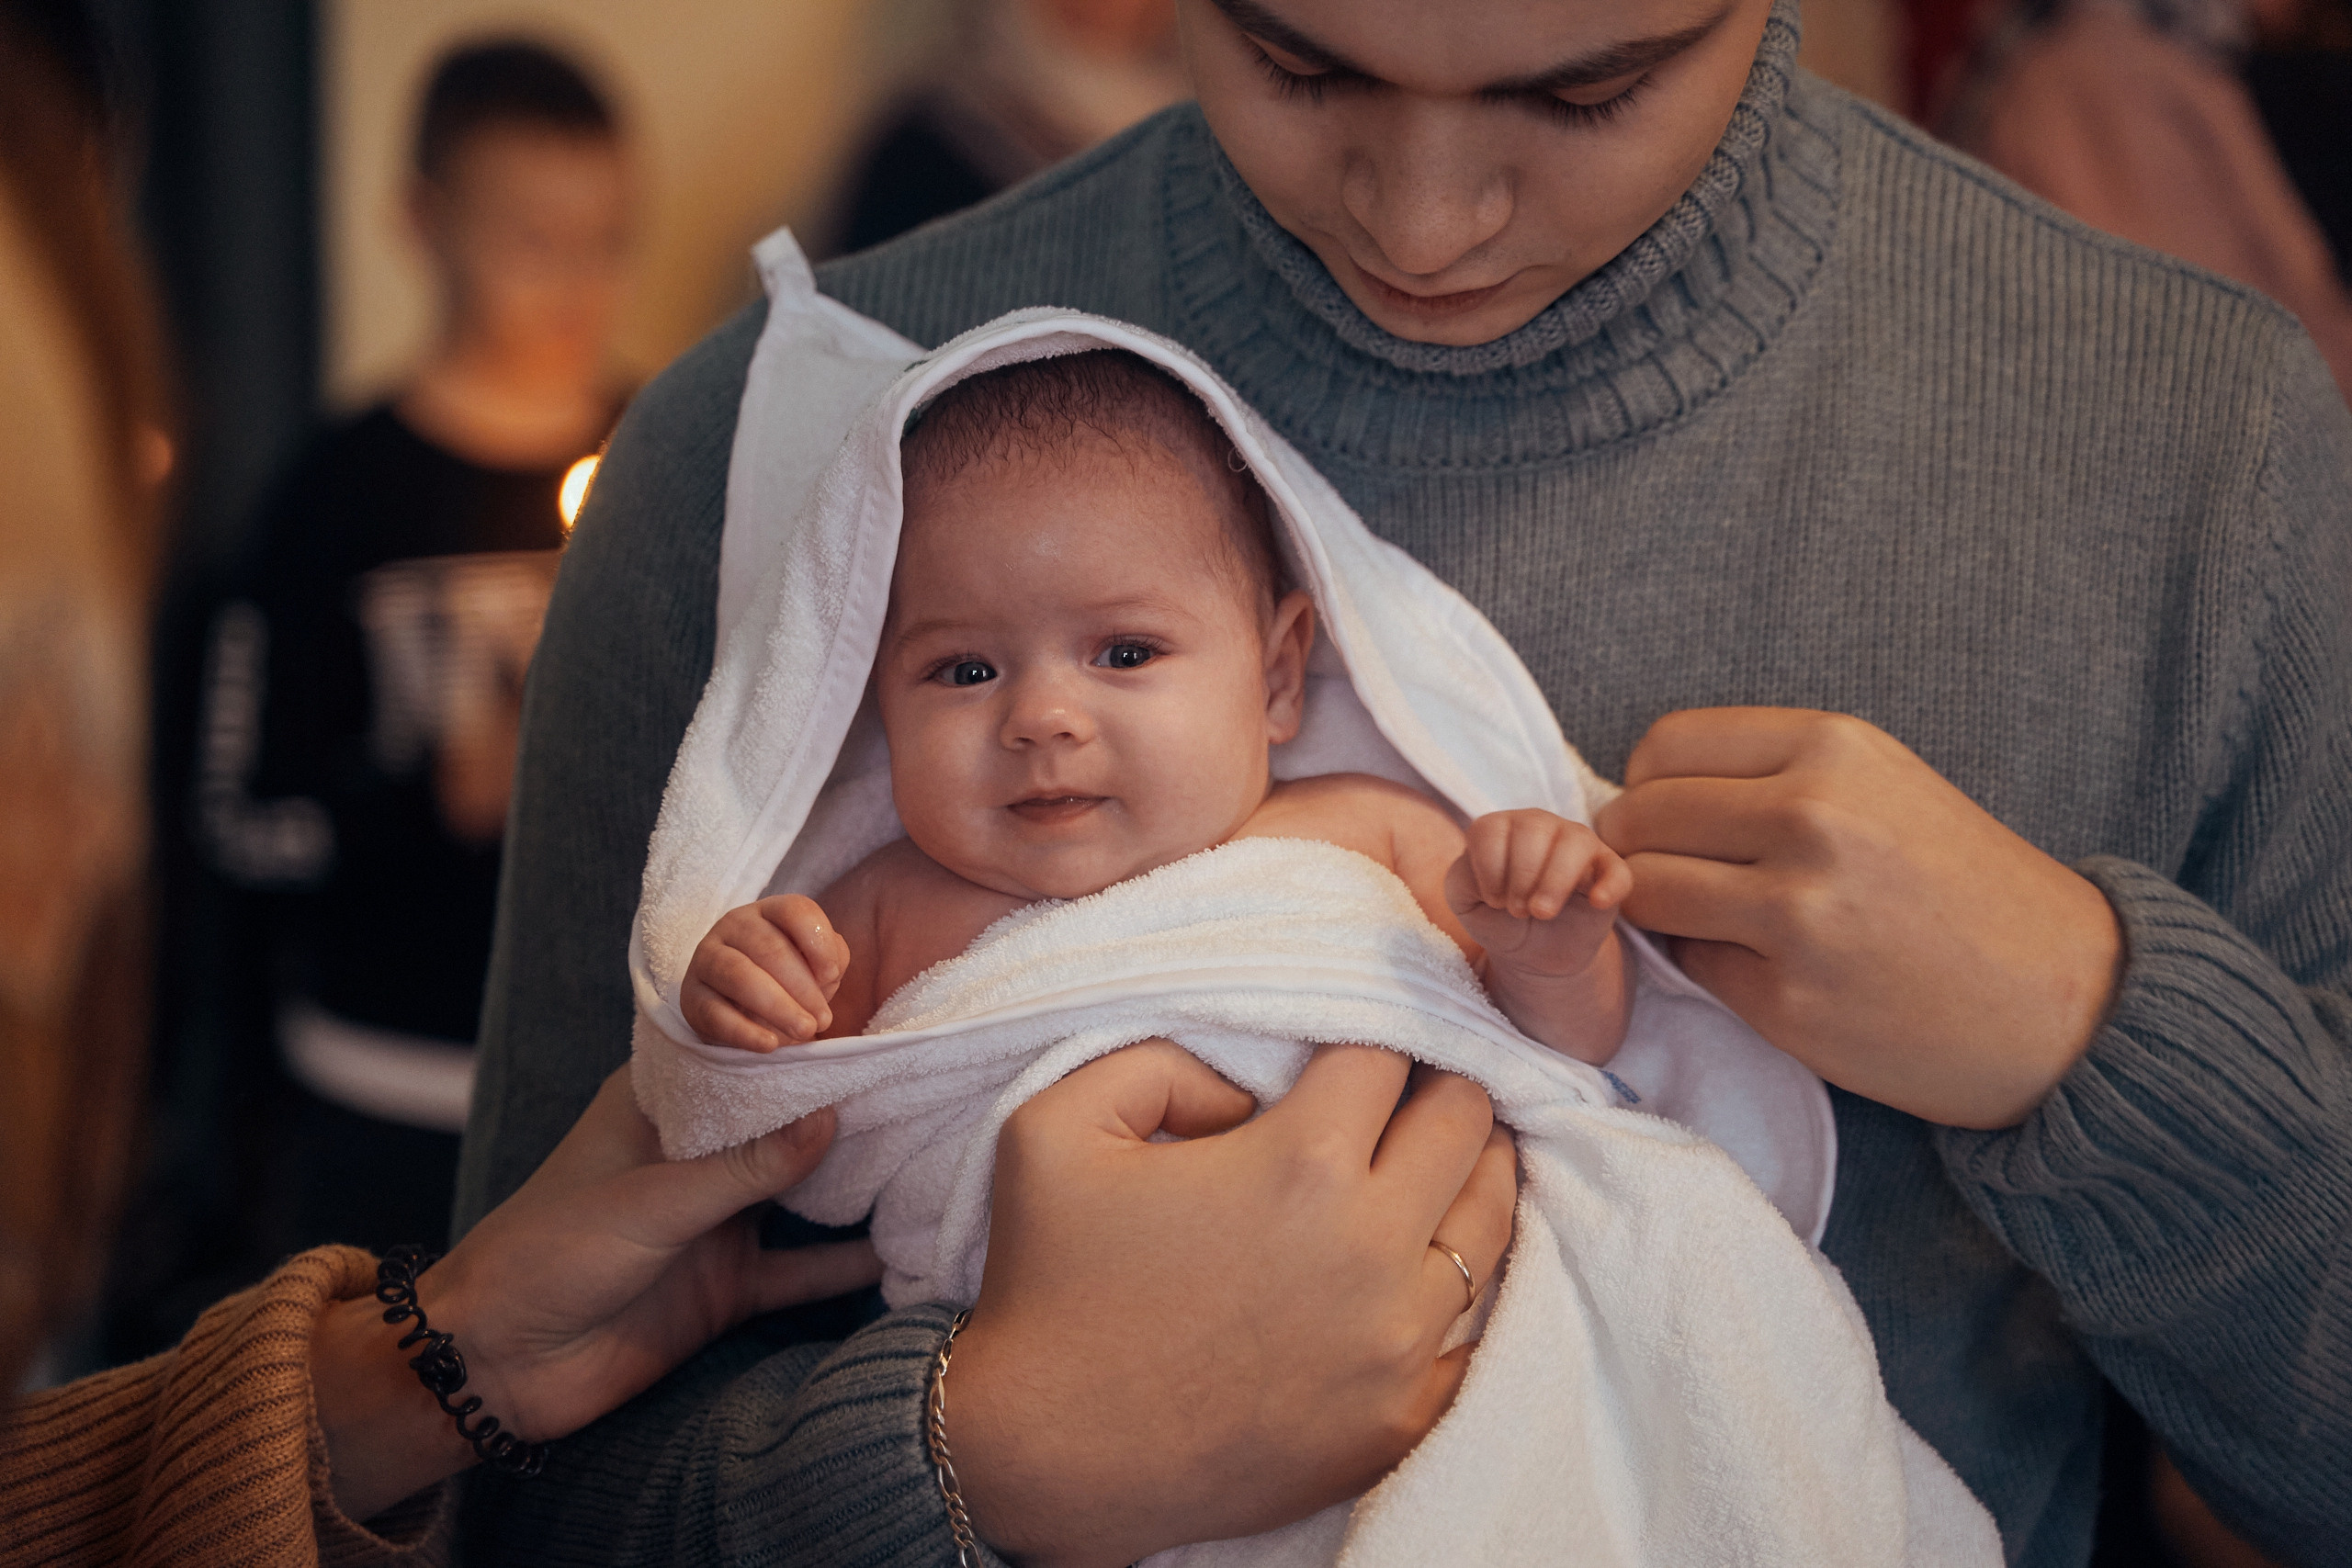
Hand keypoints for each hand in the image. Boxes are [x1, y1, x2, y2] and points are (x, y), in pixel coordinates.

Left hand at [310, 1065, 880, 1519]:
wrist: (495, 1368)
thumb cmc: (548, 1254)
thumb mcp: (651, 1200)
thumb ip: (746, 1167)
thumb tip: (834, 1116)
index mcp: (659, 1109)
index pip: (743, 1059)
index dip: (801, 1040)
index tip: (874, 1021)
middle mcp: (696, 1157)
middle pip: (784, 1124)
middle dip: (847, 1109)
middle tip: (928, 1084)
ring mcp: (716, 1223)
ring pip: (805, 1194)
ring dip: (860, 1184)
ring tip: (937, 1156)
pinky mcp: (727, 1287)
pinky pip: (802, 1271)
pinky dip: (849, 1267)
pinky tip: (908, 1256)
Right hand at [681, 894, 850, 1047]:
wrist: (739, 1008)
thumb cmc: (787, 978)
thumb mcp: (814, 964)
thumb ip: (831, 958)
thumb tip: (830, 970)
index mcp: (769, 911)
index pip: (794, 911)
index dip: (817, 942)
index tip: (833, 976)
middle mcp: (734, 925)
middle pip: (769, 948)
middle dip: (802, 987)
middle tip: (822, 1020)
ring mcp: (707, 958)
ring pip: (740, 976)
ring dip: (778, 1007)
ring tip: (804, 1031)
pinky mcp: (691, 996)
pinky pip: (716, 1014)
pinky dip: (745, 1032)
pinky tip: (770, 1044)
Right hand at [945, 1041, 1516, 1567]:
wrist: (1046, 1458)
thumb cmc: (1047, 1286)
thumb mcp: (1055, 1126)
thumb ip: (1158, 1058)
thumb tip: (1245, 1084)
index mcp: (1300, 1164)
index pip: (1389, 1053)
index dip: (1368, 1033)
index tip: (1343, 1050)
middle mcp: (1371, 1248)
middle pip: (1466, 1121)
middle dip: (1432, 1090)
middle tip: (1392, 1096)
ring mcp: (1398, 1344)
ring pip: (1492, 1218)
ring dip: (1463, 1176)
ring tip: (1422, 1164)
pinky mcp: (1402, 1418)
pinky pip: (1478, 1328)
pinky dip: (1455, 1285)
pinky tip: (1418, 1266)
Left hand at [1446, 809, 1630, 977]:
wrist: (1531, 953)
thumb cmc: (1497, 917)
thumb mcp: (1464, 900)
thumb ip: (1461, 878)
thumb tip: (1490, 870)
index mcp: (1502, 827)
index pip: (1489, 829)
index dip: (1488, 870)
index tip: (1493, 899)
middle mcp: (1540, 825)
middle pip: (1532, 829)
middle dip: (1520, 878)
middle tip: (1518, 910)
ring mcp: (1578, 844)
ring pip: (1575, 842)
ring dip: (1554, 882)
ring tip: (1542, 913)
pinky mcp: (1609, 873)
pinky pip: (1617, 871)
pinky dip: (1609, 886)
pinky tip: (1596, 903)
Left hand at [1593, 708, 2122, 1128]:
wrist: (2064, 1001)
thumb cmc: (1962, 887)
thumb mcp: (1882, 785)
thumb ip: (1771, 775)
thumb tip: (1644, 791)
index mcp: (1832, 750)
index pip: (1663, 748)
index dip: (1649, 786)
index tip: (1670, 816)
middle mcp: (1809, 818)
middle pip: (1638, 818)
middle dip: (1637, 848)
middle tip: (1676, 874)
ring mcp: (1795, 913)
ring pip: (1643, 891)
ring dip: (1655, 907)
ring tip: (1708, 918)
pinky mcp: (1785, 1000)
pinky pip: (1688, 965)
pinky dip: (1706, 966)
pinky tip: (1766, 968)